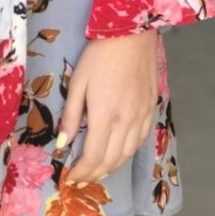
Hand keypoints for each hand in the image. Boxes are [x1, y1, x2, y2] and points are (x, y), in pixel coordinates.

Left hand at [58, 29, 158, 185]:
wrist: (131, 36)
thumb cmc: (99, 56)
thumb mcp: (78, 83)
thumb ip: (71, 116)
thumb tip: (63, 144)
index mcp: (105, 117)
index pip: (93, 157)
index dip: (81, 172)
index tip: (69, 178)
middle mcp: (127, 123)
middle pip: (111, 161)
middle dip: (94, 174)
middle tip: (80, 179)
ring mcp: (142, 118)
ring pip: (127, 155)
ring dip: (111, 167)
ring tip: (96, 171)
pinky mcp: (151, 111)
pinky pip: (140, 142)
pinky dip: (127, 154)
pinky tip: (118, 153)